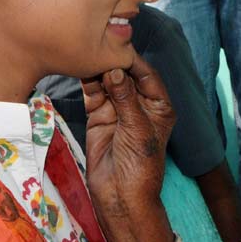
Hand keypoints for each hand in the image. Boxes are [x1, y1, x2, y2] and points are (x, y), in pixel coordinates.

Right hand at [83, 56, 175, 225]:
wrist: (121, 196)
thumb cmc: (140, 164)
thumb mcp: (136, 128)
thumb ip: (125, 97)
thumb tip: (115, 69)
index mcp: (159, 105)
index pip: (147, 75)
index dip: (133, 61)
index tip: (118, 45)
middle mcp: (139, 104)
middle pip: (125, 76)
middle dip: (113, 62)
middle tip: (98, 45)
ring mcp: (118, 110)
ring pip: (107, 82)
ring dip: (98, 71)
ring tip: (87, 55)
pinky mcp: (99, 117)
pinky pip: (94, 95)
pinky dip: (88, 83)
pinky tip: (81, 69)